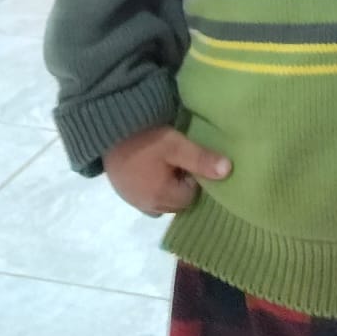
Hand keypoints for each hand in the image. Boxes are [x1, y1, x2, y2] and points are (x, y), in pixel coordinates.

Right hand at [104, 126, 230, 217]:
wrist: (108, 129)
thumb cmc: (145, 138)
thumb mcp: (176, 145)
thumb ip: (201, 159)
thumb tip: (228, 171)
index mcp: (161, 198)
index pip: (190, 197)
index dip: (192, 178)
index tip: (187, 159)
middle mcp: (146, 206)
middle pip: (175, 202)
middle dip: (180, 185)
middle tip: (176, 160)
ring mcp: (132, 200)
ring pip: (160, 200)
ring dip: (165, 186)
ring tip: (163, 162)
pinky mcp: (122, 191)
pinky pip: (145, 195)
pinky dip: (151, 185)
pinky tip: (149, 166)